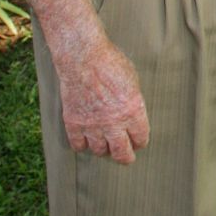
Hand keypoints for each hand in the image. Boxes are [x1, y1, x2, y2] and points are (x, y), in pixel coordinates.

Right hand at [56, 37, 149, 164]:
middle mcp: (114, 123)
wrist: (83, 57)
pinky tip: (86, 140)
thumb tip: (133, 115)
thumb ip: (133, 101)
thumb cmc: (110, 63)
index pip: (141, 138)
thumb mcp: (133, 80)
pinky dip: (82, 144)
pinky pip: (78, 145)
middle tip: (126, 157)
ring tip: (105, 144)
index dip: (140, 142)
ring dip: (104, 149)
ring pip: (100, 151)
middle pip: (122, 154)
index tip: (138, 142)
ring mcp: (92, 125)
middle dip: (126, 157)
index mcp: (133, 111)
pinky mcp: (74, 123)